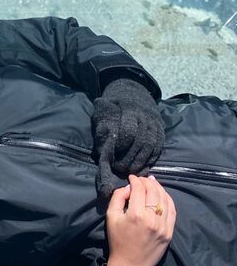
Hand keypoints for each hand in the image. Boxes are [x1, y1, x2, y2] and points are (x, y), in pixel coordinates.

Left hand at [93, 78, 164, 206]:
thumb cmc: (115, 105)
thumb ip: (103, 121)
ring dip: (140, 161)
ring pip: (150, 146)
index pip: (128, 130)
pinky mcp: (161, 132)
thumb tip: (103, 142)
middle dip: (130, 157)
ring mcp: (155, 126)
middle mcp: (145, 118)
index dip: (121, 144)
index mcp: (130, 110)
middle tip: (120, 168)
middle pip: (140, 141)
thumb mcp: (105, 107)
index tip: (113, 154)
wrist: (136, 95)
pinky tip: (142, 167)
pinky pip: (157, 148)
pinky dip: (150, 160)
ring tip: (130, 171)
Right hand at [104, 175, 175, 265]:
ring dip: (158, 188)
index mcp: (136, 214)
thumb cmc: (118, 240)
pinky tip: (162, 194)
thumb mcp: (111, 217)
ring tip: (152, 183)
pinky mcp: (169, 232)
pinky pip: (172, 211)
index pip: (139, 189)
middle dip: (147, 181)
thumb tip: (129, 187)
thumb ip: (117, 197)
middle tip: (141, 179)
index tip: (131, 177)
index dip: (135, 180)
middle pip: (153, 191)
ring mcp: (163, 226)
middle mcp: (152, 219)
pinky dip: (168, 199)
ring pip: (165, 199)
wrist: (130, 265)